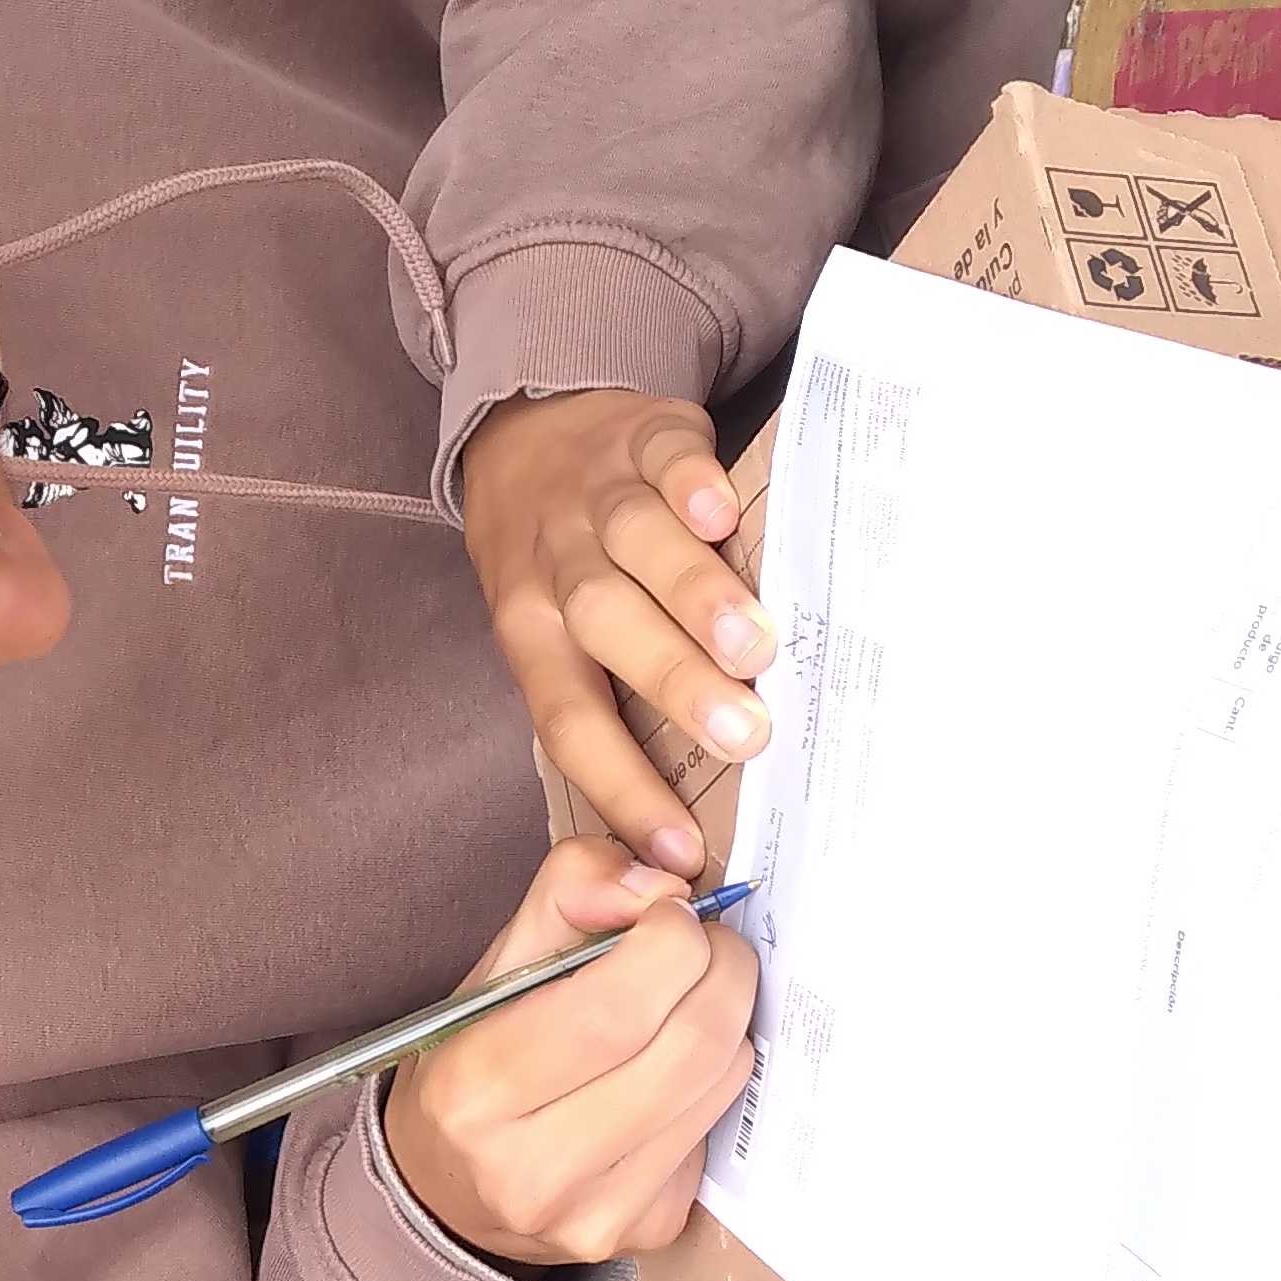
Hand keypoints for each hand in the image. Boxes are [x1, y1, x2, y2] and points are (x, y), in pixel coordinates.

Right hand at [383, 839, 757, 1276]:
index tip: (668, 914)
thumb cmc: (470, 1064)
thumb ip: (567, 896)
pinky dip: (710, 1082)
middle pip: (688, 1045)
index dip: (670, 941)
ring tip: (692, 997)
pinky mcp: (648, 1230)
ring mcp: (597, 1213)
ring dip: (728, 1019)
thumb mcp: (490, 968)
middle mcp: (531, 1168)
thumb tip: (660, 884)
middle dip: (721, 968)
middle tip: (705, 943)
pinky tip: (672, 1072)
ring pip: (721, 1083)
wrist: (444, 1198)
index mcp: (474, 1091)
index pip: (614, 1009)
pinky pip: (717, 1129)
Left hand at [460, 386, 768, 870]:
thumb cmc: (558, 563)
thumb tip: (684, 821)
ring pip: (638, 543)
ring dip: (693, 595)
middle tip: (745, 734)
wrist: (526, 431)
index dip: (620, 785)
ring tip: (754, 644)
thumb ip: (615, 699)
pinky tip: (721, 515)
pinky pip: (663, 455)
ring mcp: (599, 497)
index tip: (679, 849)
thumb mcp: (555, 631)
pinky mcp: (643, 434)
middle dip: (673, 680)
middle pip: (604, 624)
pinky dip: (689, 484)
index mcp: (533, 632)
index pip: (569, 719)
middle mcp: (559, 566)